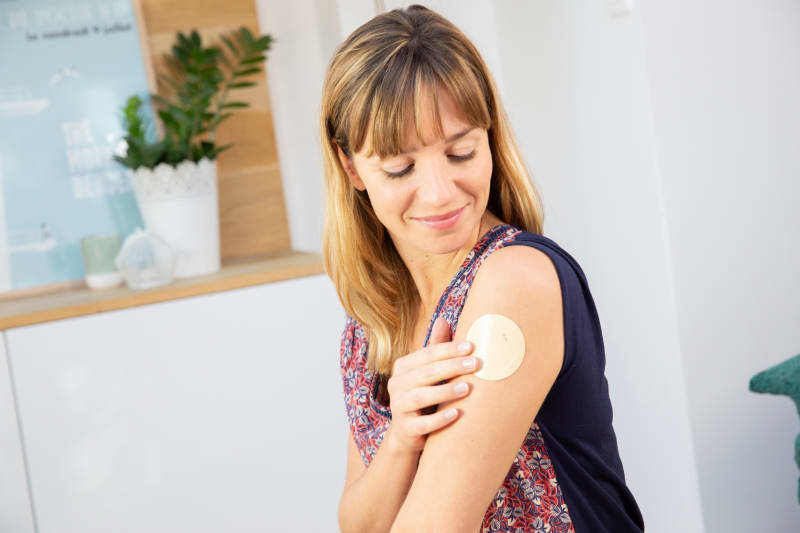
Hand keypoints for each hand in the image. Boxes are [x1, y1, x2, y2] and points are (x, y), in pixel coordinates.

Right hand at [385, 316, 478, 454]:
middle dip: (452, 367)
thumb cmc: (424, 395)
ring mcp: (398, 407)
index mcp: (403, 367)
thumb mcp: (428, 372)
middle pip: (426, 373)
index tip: (471, 346)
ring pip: (421, 396)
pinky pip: (422, 424)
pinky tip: (457, 414)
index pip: (427, 354)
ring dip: (446, 391)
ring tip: (468, 388)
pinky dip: (440, 419)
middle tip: (476, 363)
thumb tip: (443, 319)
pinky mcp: (405, 429)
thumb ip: (435, 348)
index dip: (449, 349)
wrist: (409, 432)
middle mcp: (396, 384)